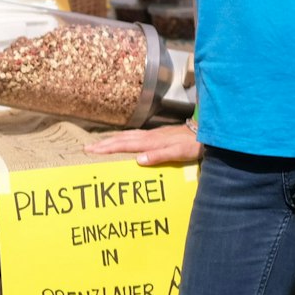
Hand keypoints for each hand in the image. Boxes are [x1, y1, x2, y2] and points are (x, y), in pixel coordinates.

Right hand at [86, 123, 201, 166]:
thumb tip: (138, 160)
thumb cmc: (193, 145)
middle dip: (104, 143)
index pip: (124, 145)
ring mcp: (153, 134)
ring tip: (100, 143)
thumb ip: (159, 156)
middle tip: (88, 147)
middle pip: (122, 139)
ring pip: (128, 135)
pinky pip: (135, 135)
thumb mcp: (178, 153)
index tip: (91, 150)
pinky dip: (124, 137)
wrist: (206, 133)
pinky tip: (124, 140)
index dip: (107, 148)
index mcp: (151, 142)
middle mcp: (149, 136)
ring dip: (113, 139)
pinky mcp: (158, 135)